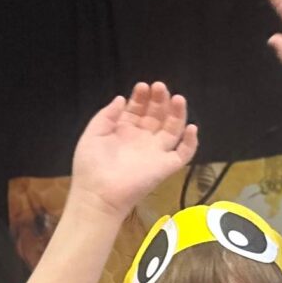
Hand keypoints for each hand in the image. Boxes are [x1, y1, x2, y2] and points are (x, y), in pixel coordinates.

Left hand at [68, 83, 197, 215]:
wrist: (97, 195)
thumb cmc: (91, 166)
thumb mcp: (92, 135)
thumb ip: (106, 116)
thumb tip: (121, 99)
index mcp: (124, 132)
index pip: (138, 110)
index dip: (141, 97)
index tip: (142, 86)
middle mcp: (142, 140)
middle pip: (157, 115)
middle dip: (159, 99)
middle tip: (159, 87)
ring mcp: (155, 153)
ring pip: (173, 128)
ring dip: (176, 112)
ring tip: (176, 97)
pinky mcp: (166, 166)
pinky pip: (184, 153)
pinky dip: (191, 141)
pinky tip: (190, 128)